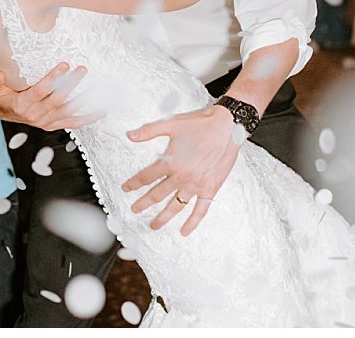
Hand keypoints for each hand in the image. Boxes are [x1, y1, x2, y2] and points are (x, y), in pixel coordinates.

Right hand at [0, 63, 104, 129]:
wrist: (1, 112)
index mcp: (22, 105)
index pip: (40, 91)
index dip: (53, 78)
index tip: (64, 65)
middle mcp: (35, 116)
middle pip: (58, 99)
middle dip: (71, 83)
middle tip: (82, 69)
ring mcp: (46, 122)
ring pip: (68, 111)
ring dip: (83, 99)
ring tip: (96, 88)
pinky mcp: (53, 125)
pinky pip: (73, 123)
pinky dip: (88, 118)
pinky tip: (101, 111)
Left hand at [121, 105, 242, 236]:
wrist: (227, 126)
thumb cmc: (200, 124)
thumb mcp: (171, 124)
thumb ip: (148, 131)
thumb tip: (129, 135)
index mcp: (170, 162)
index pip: (146, 177)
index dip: (134, 183)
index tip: (126, 189)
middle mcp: (181, 177)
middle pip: (157, 194)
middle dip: (144, 203)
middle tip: (135, 209)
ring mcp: (196, 185)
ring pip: (175, 206)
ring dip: (163, 217)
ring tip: (154, 225)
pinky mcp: (210, 189)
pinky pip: (200, 210)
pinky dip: (192, 222)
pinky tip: (184, 231)